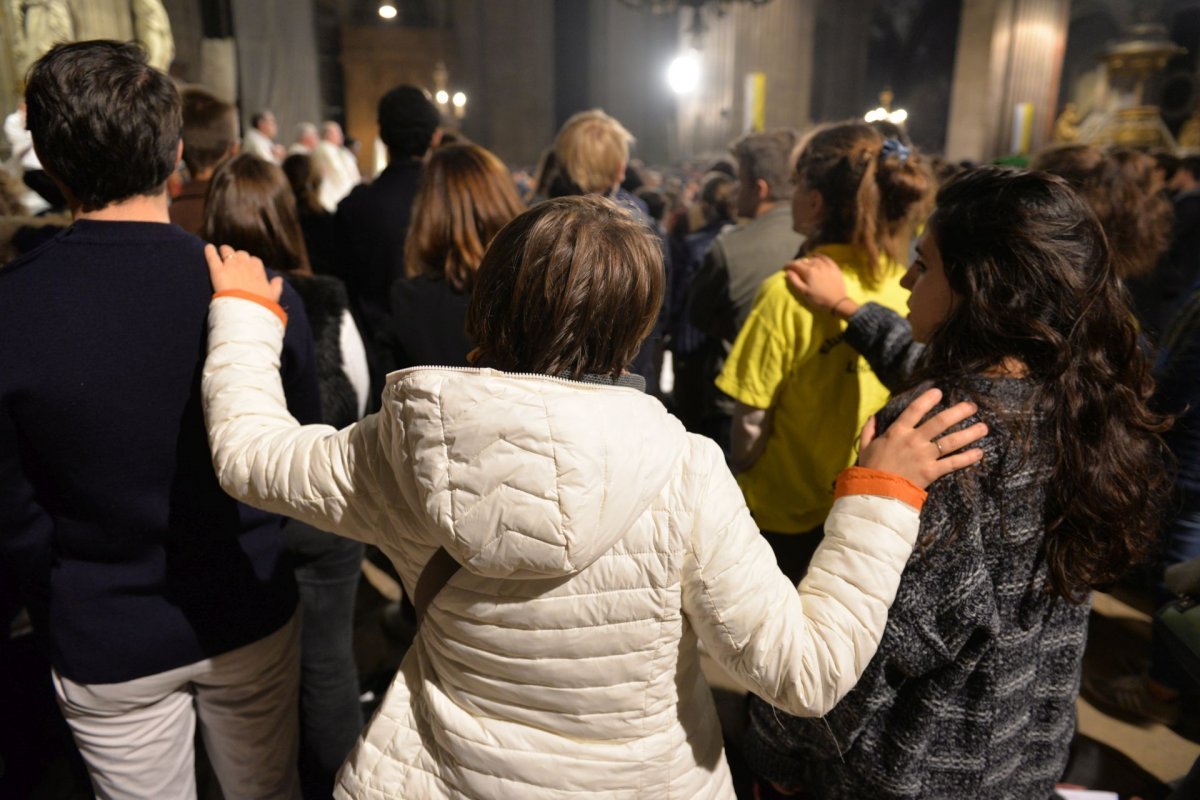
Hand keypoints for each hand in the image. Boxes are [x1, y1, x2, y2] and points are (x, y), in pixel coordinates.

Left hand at [205, 244, 282, 301]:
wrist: (245, 311)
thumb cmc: (261, 306)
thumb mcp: (273, 297)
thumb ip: (276, 286)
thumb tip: (279, 279)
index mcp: (258, 270)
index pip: (254, 261)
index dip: (250, 263)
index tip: (247, 267)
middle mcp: (245, 265)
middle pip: (241, 254)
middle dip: (238, 256)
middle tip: (233, 261)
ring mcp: (231, 266)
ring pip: (227, 251)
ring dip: (225, 251)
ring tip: (221, 252)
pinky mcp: (217, 271)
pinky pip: (213, 257)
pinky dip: (210, 251)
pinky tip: (208, 248)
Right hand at [784, 254, 854, 316]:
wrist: (837, 301)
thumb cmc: (818, 298)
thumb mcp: (804, 292)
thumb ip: (794, 280)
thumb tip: (788, 272)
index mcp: (808, 271)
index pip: (795, 264)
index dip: (788, 265)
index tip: (785, 268)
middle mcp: (817, 264)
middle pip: (804, 260)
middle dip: (798, 264)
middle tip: (795, 269)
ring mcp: (826, 264)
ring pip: (813, 258)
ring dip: (807, 261)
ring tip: (805, 265)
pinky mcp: (833, 266)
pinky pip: (824, 257)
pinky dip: (818, 256)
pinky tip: (816, 258)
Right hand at [857, 388, 985, 488]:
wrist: (876, 493)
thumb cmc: (870, 469)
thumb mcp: (865, 446)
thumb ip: (869, 430)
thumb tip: (873, 416)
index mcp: (897, 431)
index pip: (915, 409)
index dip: (928, 399)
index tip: (939, 392)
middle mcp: (914, 440)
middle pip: (940, 421)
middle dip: (958, 412)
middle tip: (972, 406)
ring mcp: (924, 455)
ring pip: (951, 441)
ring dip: (969, 433)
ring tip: (984, 427)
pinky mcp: (931, 471)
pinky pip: (953, 463)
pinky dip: (967, 458)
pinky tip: (979, 453)